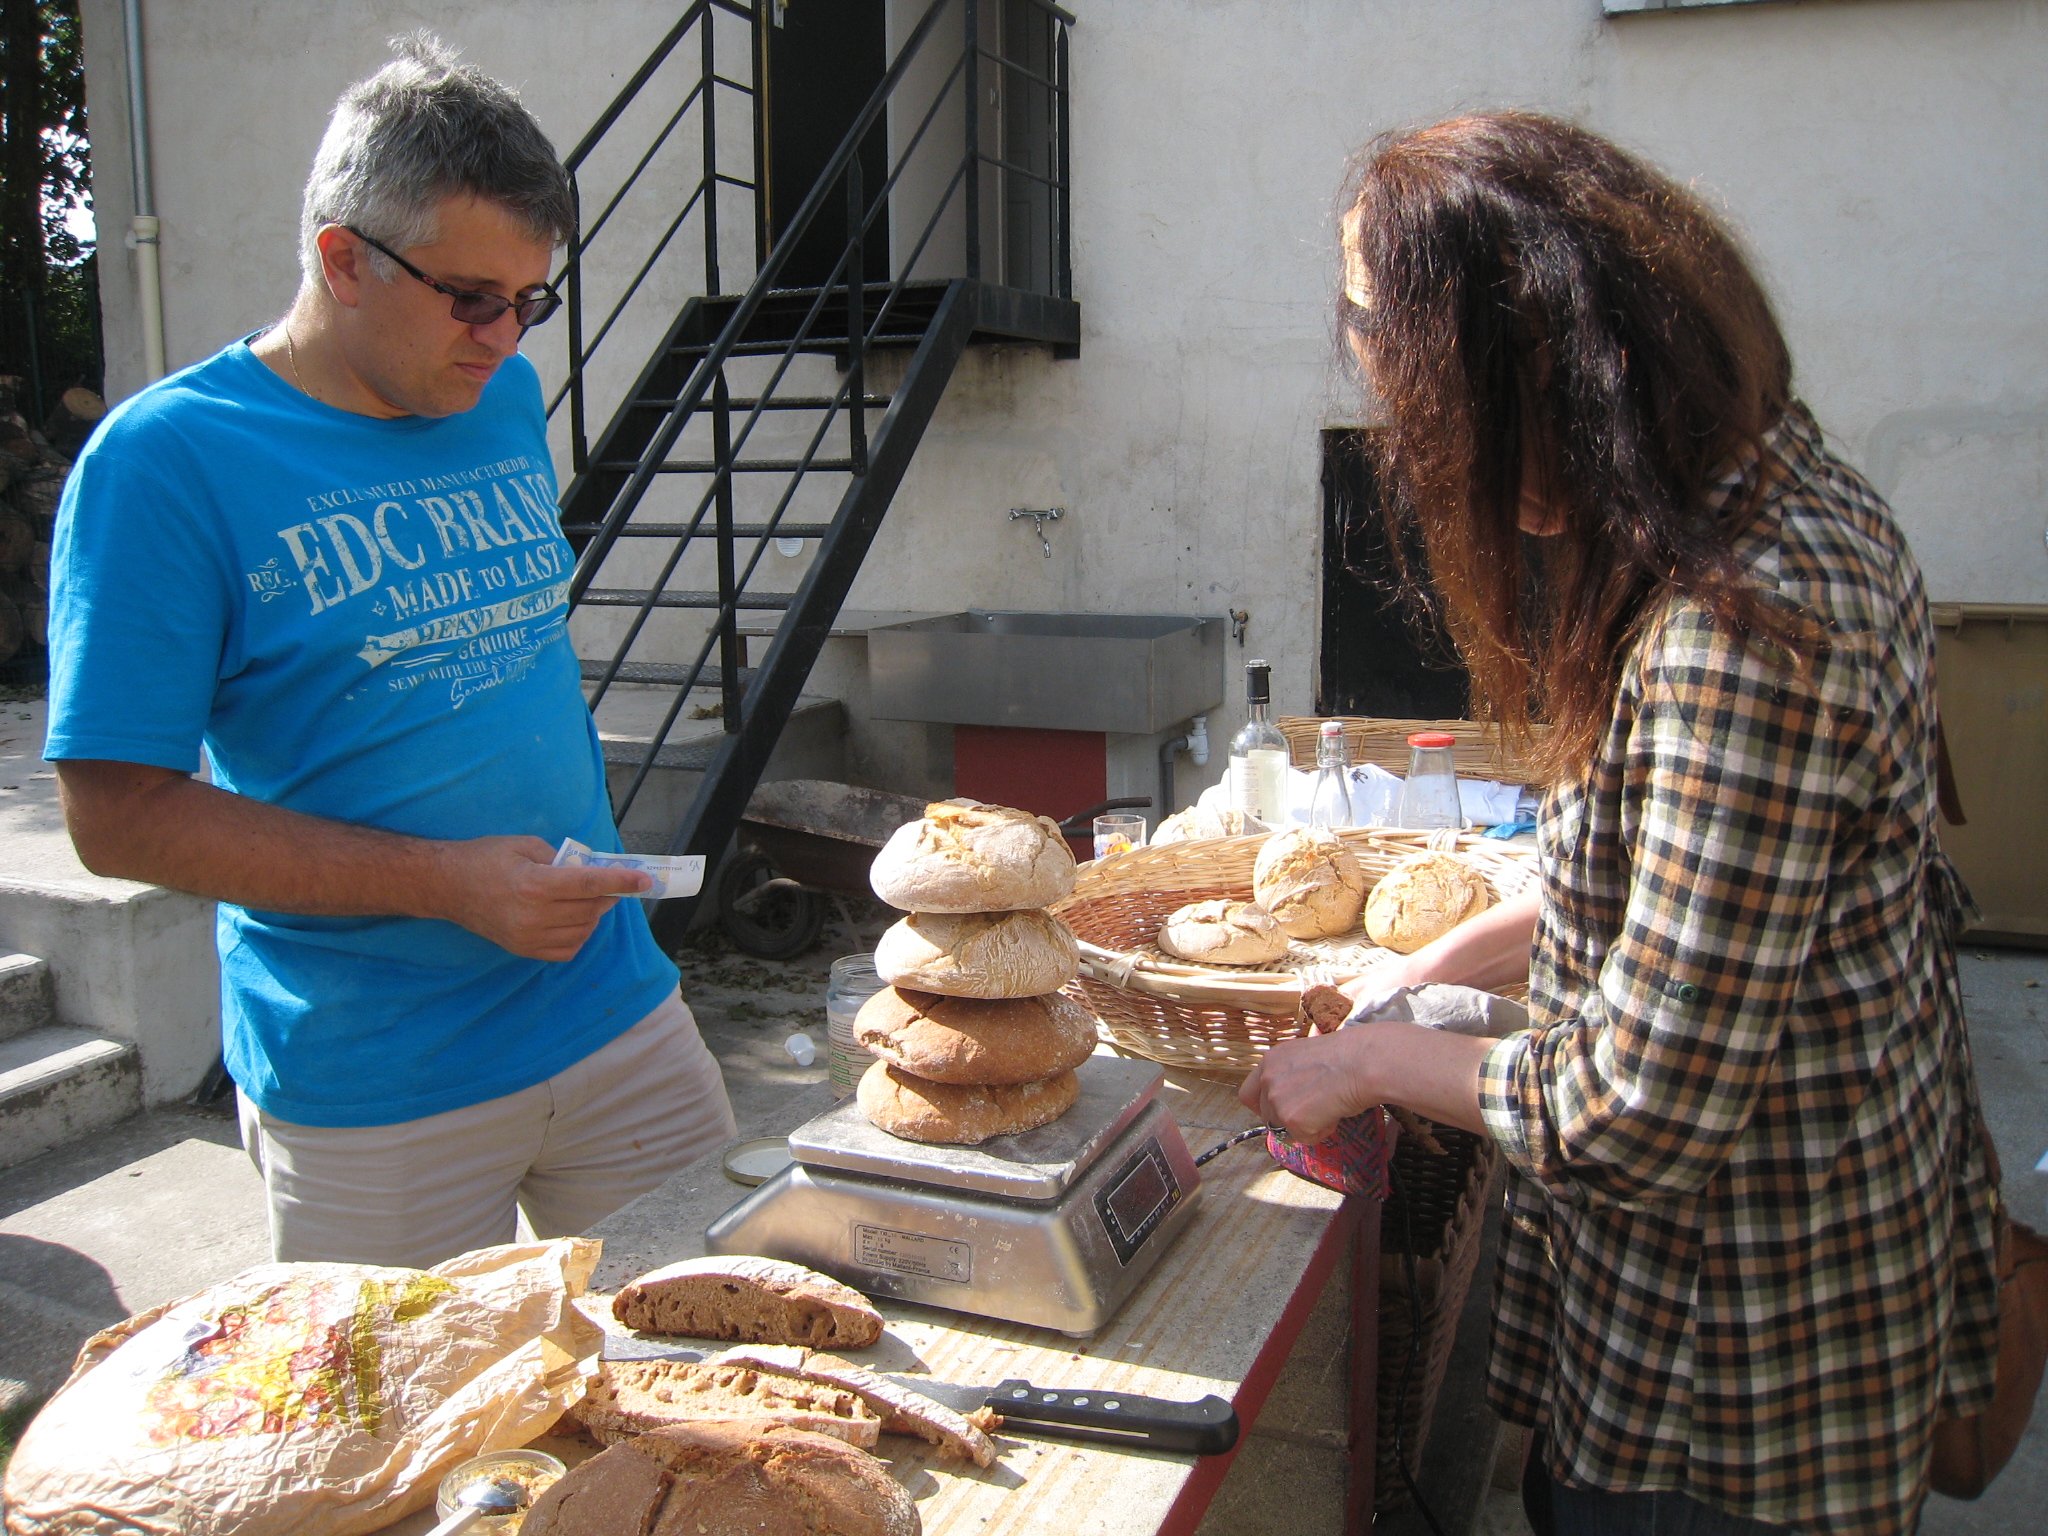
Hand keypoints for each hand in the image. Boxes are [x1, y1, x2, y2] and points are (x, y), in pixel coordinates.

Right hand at [427, 836, 651, 960]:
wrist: (447, 886)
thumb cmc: (486, 859)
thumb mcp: (525, 845)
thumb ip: (563, 858)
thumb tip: (593, 869)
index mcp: (534, 884)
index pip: (590, 885)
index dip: (621, 881)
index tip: (644, 880)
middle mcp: (533, 916)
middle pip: (591, 909)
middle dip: (608, 895)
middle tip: (611, 883)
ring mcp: (528, 938)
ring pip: (583, 930)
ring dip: (593, 913)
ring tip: (585, 898)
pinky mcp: (524, 950)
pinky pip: (568, 948)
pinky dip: (579, 933)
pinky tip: (571, 918)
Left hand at [1240, 1027, 1382, 1143]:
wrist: (1363, 1062)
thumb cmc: (1348, 1056)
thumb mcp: (1308, 1056)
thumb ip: (1293, 1074)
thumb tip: (1296, 1093)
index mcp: (1271, 1059)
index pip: (1249, 1093)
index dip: (1264, 1106)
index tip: (1280, 1111)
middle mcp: (1267, 1078)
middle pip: (1266, 1115)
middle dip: (1288, 1118)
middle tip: (1315, 1110)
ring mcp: (1276, 1099)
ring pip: (1284, 1128)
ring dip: (1306, 1125)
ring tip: (1329, 1107)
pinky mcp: (1291, 1119)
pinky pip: (1304, 1138)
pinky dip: (1320, 1132)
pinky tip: (1334, 1114)